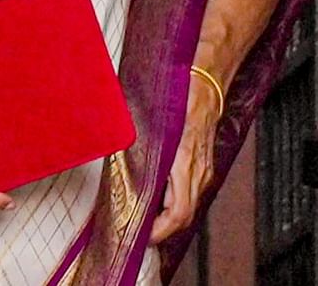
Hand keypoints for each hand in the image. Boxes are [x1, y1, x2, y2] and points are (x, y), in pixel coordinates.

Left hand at [150, 73, 221, 243]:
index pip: (178, 213)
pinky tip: (157, 195)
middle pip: (183, 215)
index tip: (144, 235)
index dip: (161, 230)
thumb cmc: (178, 96)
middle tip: (137, 229)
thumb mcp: (150, 118)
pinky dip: (174, 200)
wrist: (204, 82)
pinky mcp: (203, 163)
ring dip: (167, 215)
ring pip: (187, 204)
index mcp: (184, 163)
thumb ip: (133, 138)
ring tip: (143, 216)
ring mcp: (203, 169)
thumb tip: (112, 149)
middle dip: (161, 228)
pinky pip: (190, 191)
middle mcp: (198, 171)